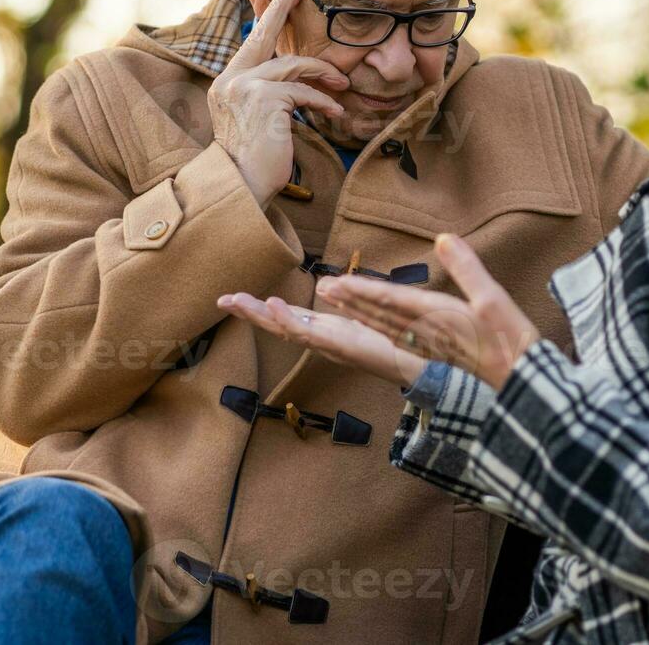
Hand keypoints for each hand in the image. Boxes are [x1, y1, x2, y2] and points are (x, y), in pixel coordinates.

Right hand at [209, 0, 348, 207]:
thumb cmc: (254, 160)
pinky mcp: (265, 99)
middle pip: (261, 36)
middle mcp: (230, 80)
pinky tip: (336, 112)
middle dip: (280, 8)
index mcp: (226, 83)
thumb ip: (266, 94)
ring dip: (322, 74)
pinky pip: (303, 92)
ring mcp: (245, 87)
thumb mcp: (256, 120)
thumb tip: (294, 77)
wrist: (241, 187)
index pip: (249, 45)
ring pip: (292, 66)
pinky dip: (323, 100)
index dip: (266, 18)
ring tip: (343, 85)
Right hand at [216, 292, 425, 387]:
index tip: (236, 298)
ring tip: (237, 302)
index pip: (290, 318)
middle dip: (251, 315)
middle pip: (281, 326)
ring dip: (261, 317)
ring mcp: (331, 345)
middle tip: (222, 301)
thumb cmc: (400, 341)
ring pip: (288, 330)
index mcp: (331, 331)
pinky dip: (288, 320)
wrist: (426, 364)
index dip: (263, 309)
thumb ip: (347, 301)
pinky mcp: (343, 347)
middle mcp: (327, 340)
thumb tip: (325, 285)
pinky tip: (271, 306)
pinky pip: (311, 333)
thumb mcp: (368, 314)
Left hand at [314, 233, 540, 390]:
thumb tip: (444, 238)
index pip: (393, 300)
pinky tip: (370, 328)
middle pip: (380, 315)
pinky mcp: (435, 356)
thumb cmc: (512, 342)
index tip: (339, 282)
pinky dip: (376, 331)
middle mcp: (427, 333)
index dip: (364, 290)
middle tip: (323, 287)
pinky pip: (396, 341)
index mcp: (439, 317)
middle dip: (350, 301)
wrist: (521, 387)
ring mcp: (429, 347)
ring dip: (357, 314)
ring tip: (335, 302)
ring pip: (384, 329)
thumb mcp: (494, 299)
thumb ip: (467, 268)